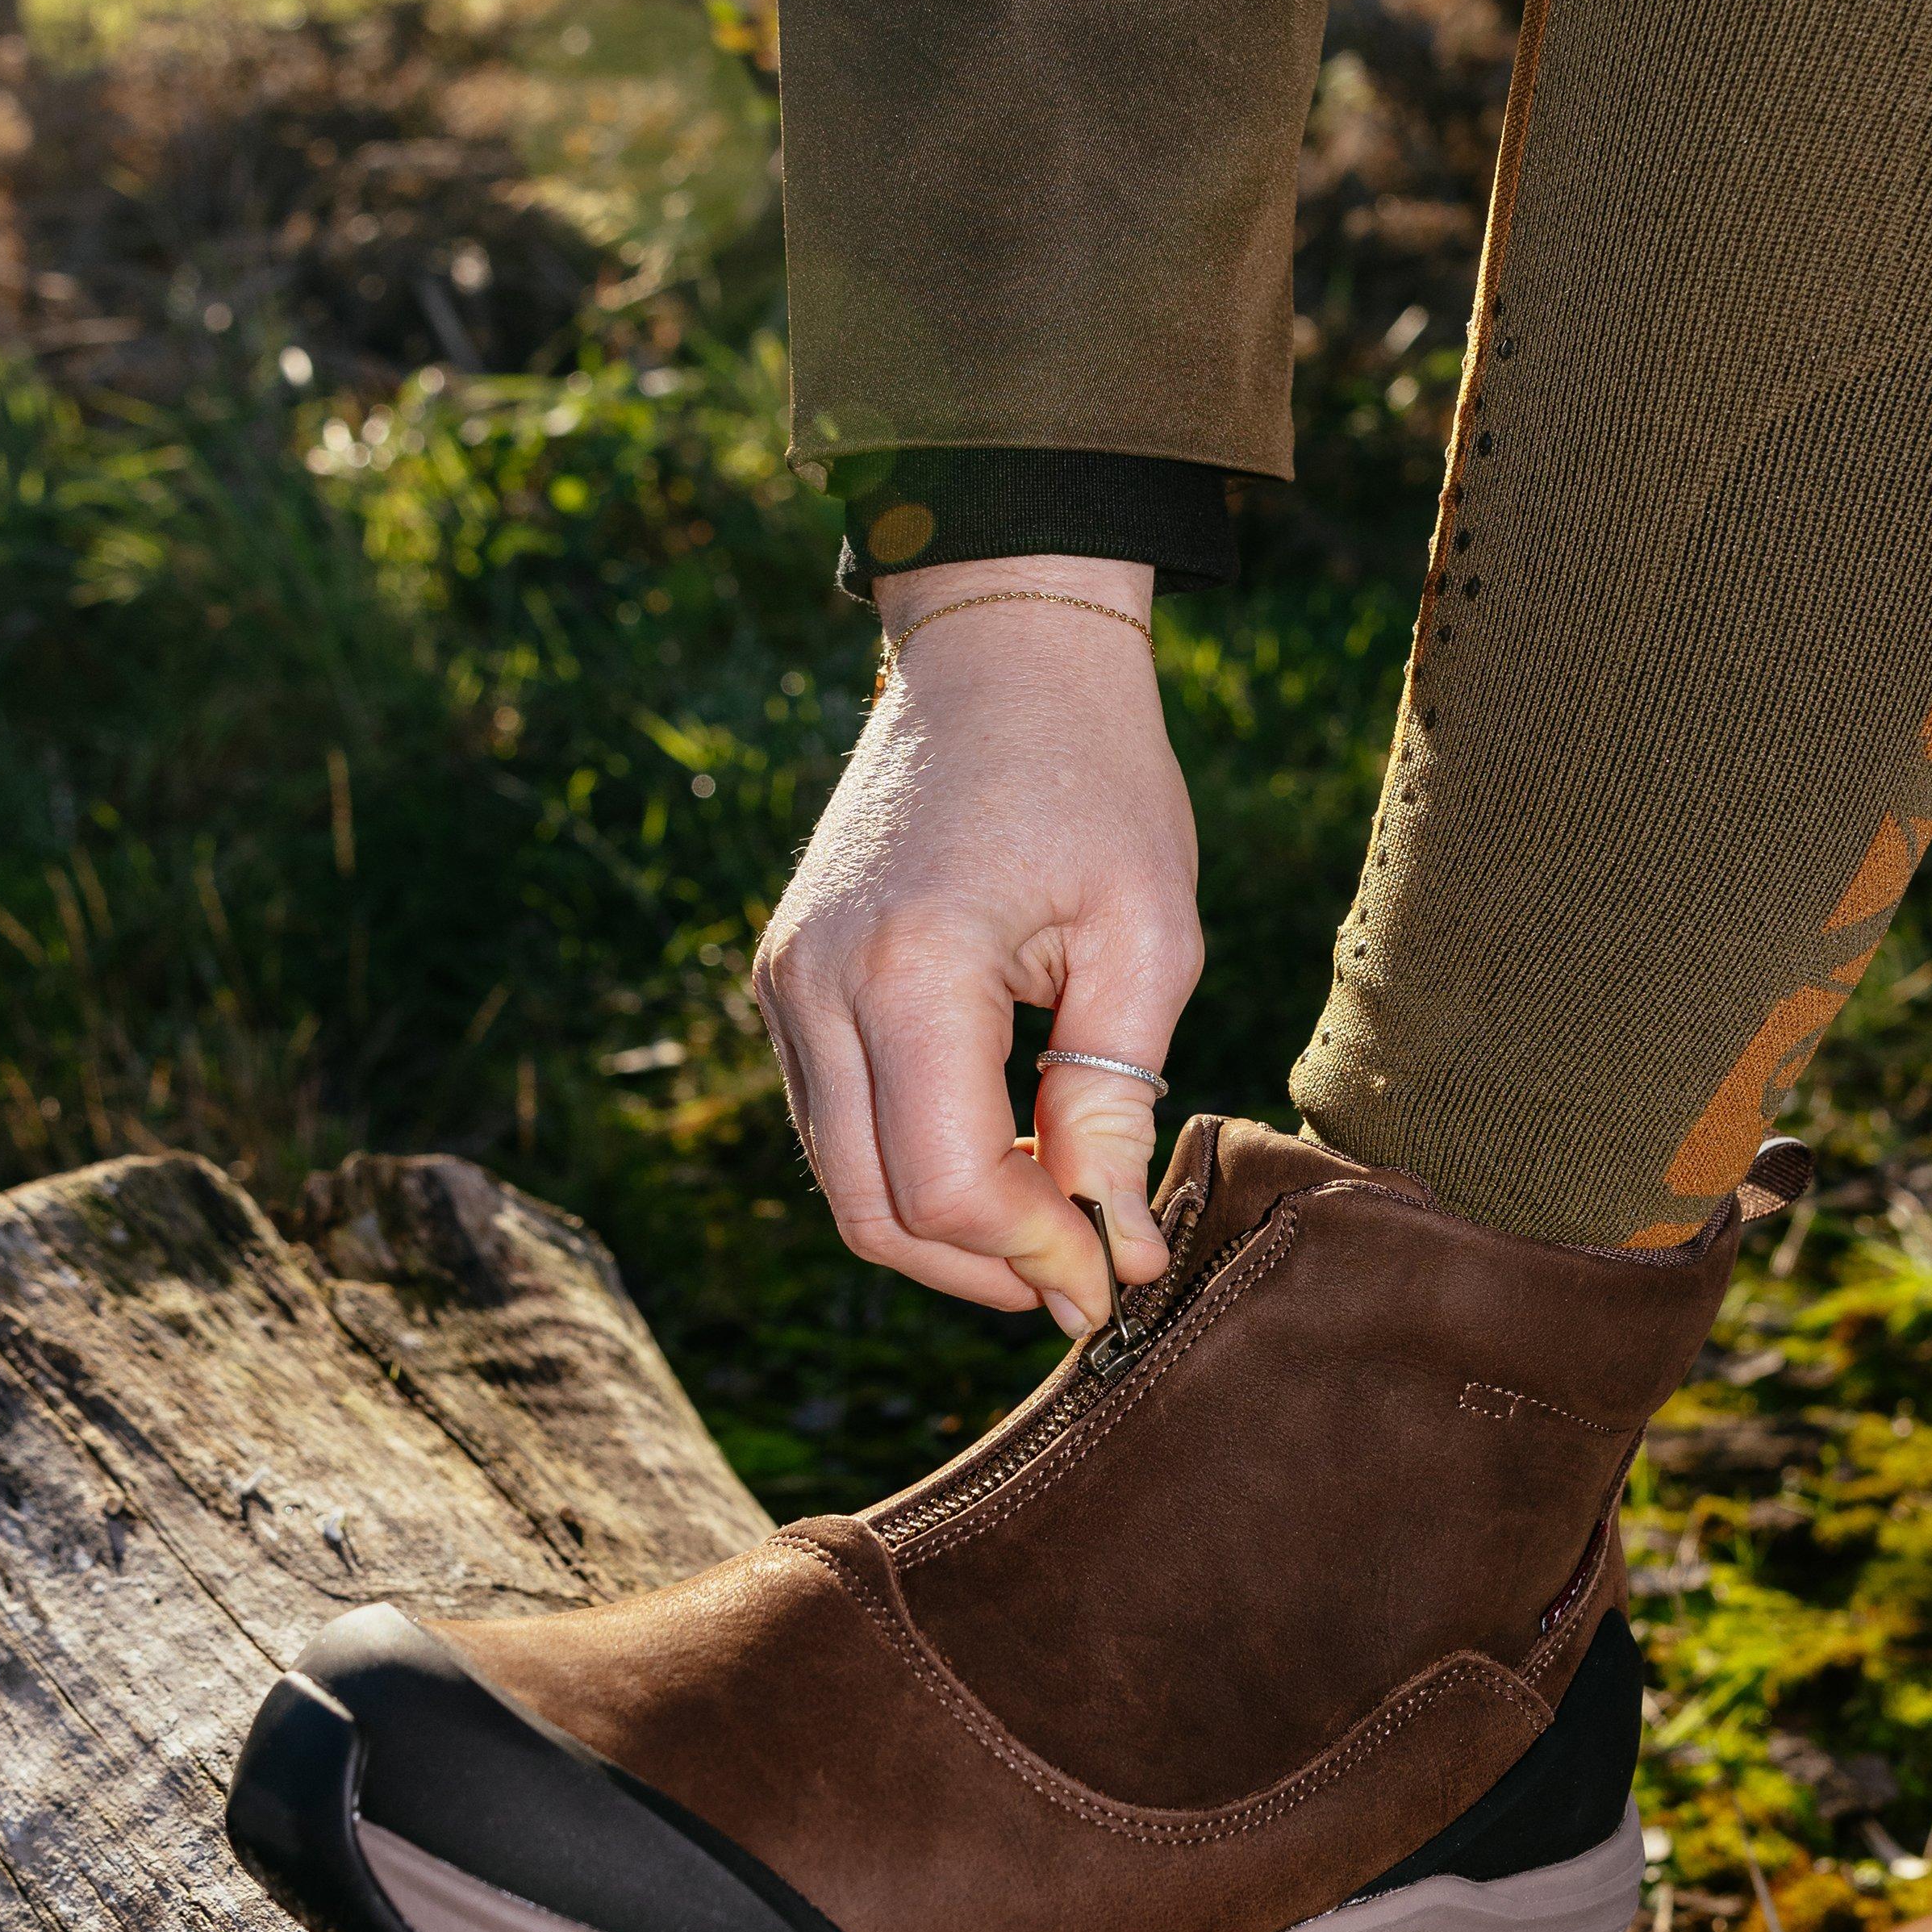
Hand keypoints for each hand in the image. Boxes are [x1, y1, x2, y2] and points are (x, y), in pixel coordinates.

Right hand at [751, 556, 1200, 1333]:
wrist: (1000, 656)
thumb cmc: (1095, 777)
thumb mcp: (1147, 937)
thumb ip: (1117, 1103)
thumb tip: (1112, 1250)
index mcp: (910, 965)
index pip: (947, 1187)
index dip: (1034, 1255)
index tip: (1115, 1272)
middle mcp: (816, 983)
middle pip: (877, 1210)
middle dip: (987, 1268)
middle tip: (1088, 1275)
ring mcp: (783, 983)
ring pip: (845, 1181)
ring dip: (949, 1230)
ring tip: (1057, 1224)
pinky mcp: (784, 980)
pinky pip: (835, 1122)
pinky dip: (913, 1168)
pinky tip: (1004, 1156)